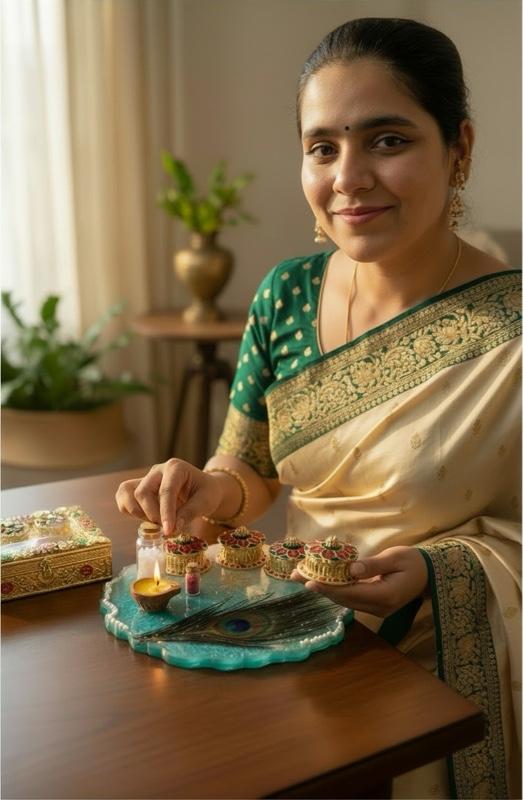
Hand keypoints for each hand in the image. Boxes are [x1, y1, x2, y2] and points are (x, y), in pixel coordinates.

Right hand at [115, 459, 223, 534]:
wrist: (202, 488)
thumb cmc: (206, 493)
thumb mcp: (206, 501)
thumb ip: (190, 513)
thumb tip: (173, 528)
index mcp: (175, 468)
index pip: (166, 491)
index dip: (166, 513)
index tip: (169, 531)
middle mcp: (157, 470)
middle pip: (143, 492)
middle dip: (153, 515)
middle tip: (168, 528)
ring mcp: (145, 478)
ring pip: (127, 493)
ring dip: (138, 513)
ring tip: (156, 522)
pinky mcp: (138, 487)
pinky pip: (123, 497)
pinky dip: (129, 510)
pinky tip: (146, 517)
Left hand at [291, 546, 427, 617]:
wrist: (430, 575)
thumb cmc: (414, 561)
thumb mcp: (395, 557)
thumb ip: (373, 565)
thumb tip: (350, 569)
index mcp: (386, 595)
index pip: (351, 593)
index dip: (329, 588)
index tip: (309, 582)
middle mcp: (380, 607)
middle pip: (345, 600)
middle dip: (320, 588)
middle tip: (296, 576)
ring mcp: (378, 610)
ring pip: (346, 601)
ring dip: (325, 590)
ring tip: (302, 577)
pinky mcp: (375, 606)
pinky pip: (352, 600)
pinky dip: (336, 591)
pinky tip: (322, 582)